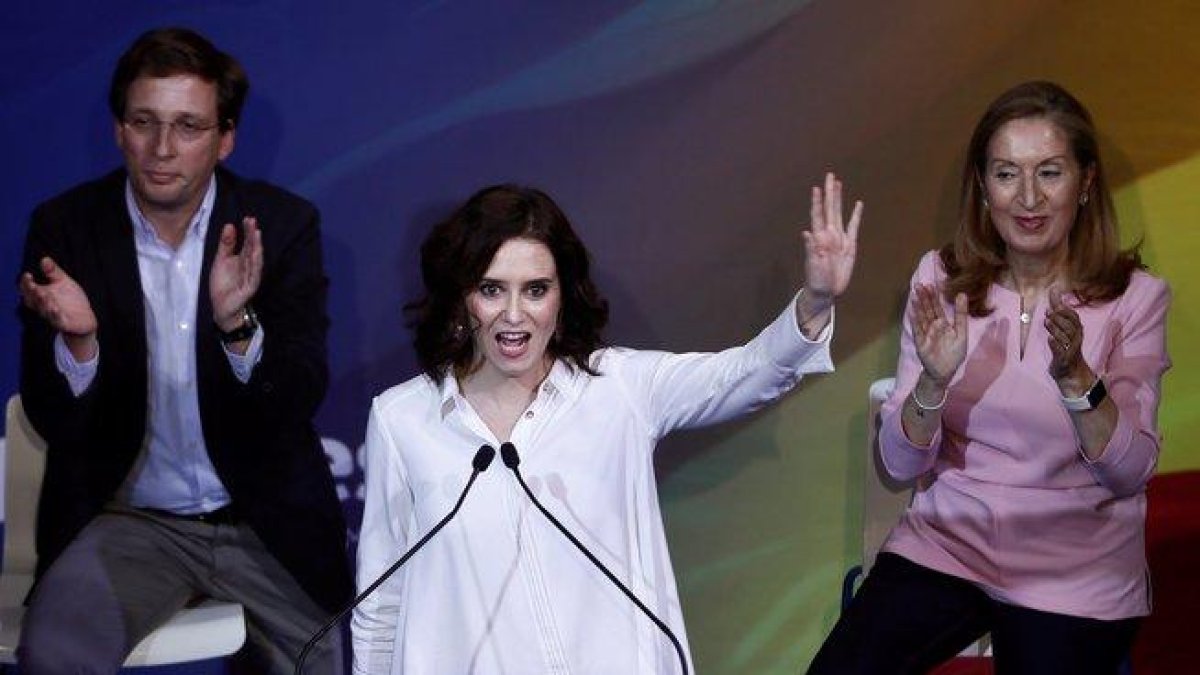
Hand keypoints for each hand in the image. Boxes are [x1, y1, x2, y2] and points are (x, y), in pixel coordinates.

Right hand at [20, 257, 97, 360]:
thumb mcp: (64, 282)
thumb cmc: (71, 299)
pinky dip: (55, 315)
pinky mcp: (62, 324)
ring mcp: (52, 315)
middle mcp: (43, 306)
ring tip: (45, 295)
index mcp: (41, 295)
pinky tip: (56, 309)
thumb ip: (54, 272)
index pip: (28, 289)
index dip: (26, 283)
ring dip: (43, 303)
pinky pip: (56, 320)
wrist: (84, 318)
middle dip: (32, 293)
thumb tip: (45, 258)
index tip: (28, 275)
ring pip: (43, 310)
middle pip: (32, 300)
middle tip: (34, 286)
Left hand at [210, 217, 262, 330]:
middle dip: (253, 236)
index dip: (247, 231)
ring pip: (255, 260)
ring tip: (257, 235)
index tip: (248, 218)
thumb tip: (229, 225)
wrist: (221, 306)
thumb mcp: (221, 260)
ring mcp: (251, 276)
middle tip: (253, 222)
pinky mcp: (250, 287)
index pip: (247, 242)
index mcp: (242, 258)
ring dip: (257, 247)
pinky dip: (255, 264)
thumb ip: (226, 244)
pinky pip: (254, 274)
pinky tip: (256, 255)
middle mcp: (249, 265)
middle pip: (252, 248)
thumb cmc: (223, 284)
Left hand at [803, 172, 862, 302]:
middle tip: (830, 175)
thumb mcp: (813, 265)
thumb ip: (811, 249)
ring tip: (838, 184)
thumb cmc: (817, 279)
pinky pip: (853, 227)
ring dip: (838, 199)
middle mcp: (829, 234)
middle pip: (829, 209)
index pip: (817, 215)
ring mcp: (839, 238)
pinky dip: (856, 215)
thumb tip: (806, 233)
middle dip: (829, 192)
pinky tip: (858, 204)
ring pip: (840, 213)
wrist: (826, 291)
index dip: (817, 202)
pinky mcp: (850, 245)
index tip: (816, 187)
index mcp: (819, 238)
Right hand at [912, 284, 967, 385]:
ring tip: (916, 294)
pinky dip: (915, 320)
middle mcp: (933, 326)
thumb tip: (962, 294)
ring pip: (922, 316)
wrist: (944, 371)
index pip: (938, 307)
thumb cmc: (954, 354)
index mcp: (944, 324)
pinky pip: (918, 329)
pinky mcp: (920, 341)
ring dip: (919, 305)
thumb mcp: (962, 333)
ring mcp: (926, 333)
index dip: (935, 297)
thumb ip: (961, 315)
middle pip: (928, 309)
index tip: (932, 284)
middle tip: (920, 284)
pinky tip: (912, 311)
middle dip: (924, 297)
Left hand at [1046, 286, 1090, 389]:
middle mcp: (1076, 339)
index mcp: (1076, 331)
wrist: (1070, 373)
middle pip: (1071, 325)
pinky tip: (1050, 339)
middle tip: (1049, 311)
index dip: (1064, 307)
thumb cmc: (1065, 349)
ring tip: (1047, 321)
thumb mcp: (1062, 332)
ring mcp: (1070, 349)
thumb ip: (1057, 316)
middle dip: (1060, 317)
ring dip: (1056, 328)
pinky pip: (1061, 351)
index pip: (1073, 316)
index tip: (1055, 300)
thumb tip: (1052, 297)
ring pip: (1066, 337)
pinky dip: (1056, 345)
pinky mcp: (1064, 360)